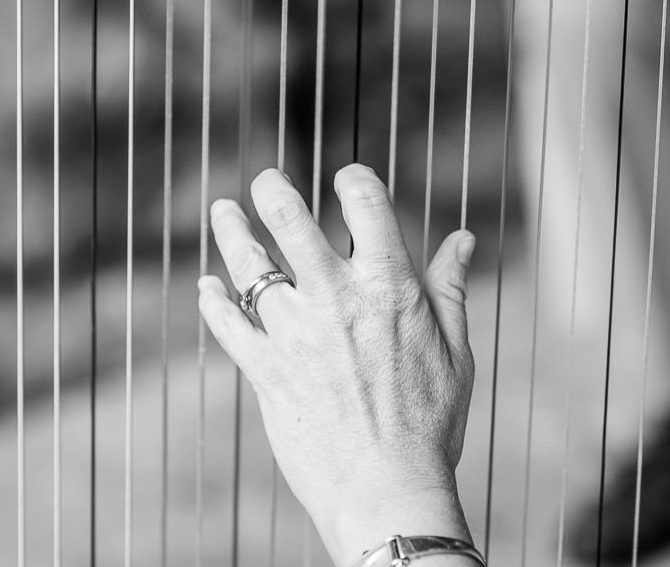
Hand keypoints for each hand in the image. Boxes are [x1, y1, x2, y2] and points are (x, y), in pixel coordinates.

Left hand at [197, 164, 477, 565]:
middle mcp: (337, 299)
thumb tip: (462, 239)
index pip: (366, 203)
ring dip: (233, 231)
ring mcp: (295, 334)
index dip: (354, 179)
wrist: (388, 492)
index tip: (346, 177)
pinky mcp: (266, 371)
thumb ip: (450, 288)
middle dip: (274, 191)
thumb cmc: (431, 425)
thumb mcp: (456, 350)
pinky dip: (213, 300)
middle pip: (292, 221)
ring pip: (251, 266)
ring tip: (223, 210)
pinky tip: (207, 284)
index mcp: (389, 287)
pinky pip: (228, 325)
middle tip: (266, 180)